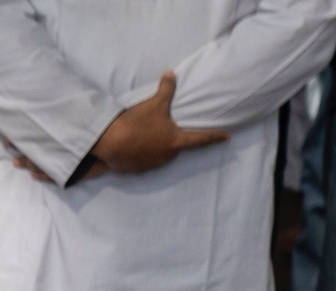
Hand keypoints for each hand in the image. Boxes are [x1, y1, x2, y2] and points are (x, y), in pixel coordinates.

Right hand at [89, 70, 227, 173]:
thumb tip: (171, 73)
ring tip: (145, 137)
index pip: (201, 139)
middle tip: (164, 129)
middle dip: (173, 140)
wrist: (109, 143)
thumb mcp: (154, 103)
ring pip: (160, 155)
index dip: (215, 137)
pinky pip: (144, 162)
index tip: (226, 138)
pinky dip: (142, 155)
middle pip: (177, 148)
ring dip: (157, 147)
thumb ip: (166, 89)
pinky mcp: (137, 170)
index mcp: (175, 141)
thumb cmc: (136, 123)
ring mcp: (152, 165)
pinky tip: (133, 146)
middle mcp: (167, 156)